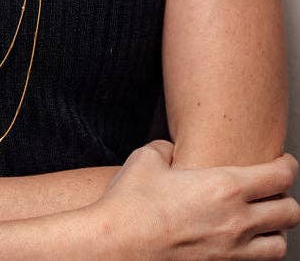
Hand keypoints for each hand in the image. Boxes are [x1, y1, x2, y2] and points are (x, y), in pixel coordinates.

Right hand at [95, 139, 299, 259]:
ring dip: (275, 232)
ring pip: (280, 246)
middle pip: (290, 213)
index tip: (284, 161)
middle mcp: (237, 221)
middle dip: (285, 198)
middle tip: (272, 191)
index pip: (280, 176)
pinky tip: (238, 244)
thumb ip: (167, 149)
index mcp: (224, 186)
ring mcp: (232, 252)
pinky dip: (255, 254)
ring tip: (260, 222)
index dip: (288, 165)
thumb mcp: (147, 158)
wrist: (116, 245)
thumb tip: (171, 150)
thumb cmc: (130, 201)